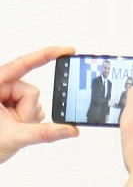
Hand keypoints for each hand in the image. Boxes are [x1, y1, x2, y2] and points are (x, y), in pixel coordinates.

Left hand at [0, 46, 79, 161]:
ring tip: (10, 127)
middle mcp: (1, 86)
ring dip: (28, 117)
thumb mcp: (14, 137)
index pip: (23, 64)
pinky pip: (33, 108)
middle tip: (13, 124)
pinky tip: (14, 126)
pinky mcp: (12, 104)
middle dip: (28, 110)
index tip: (68, 50)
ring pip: (34, 101)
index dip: (47, 55)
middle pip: (32, 90)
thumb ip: (44, 133)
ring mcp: (6, 95)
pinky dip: (29, 119)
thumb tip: (71, 129)